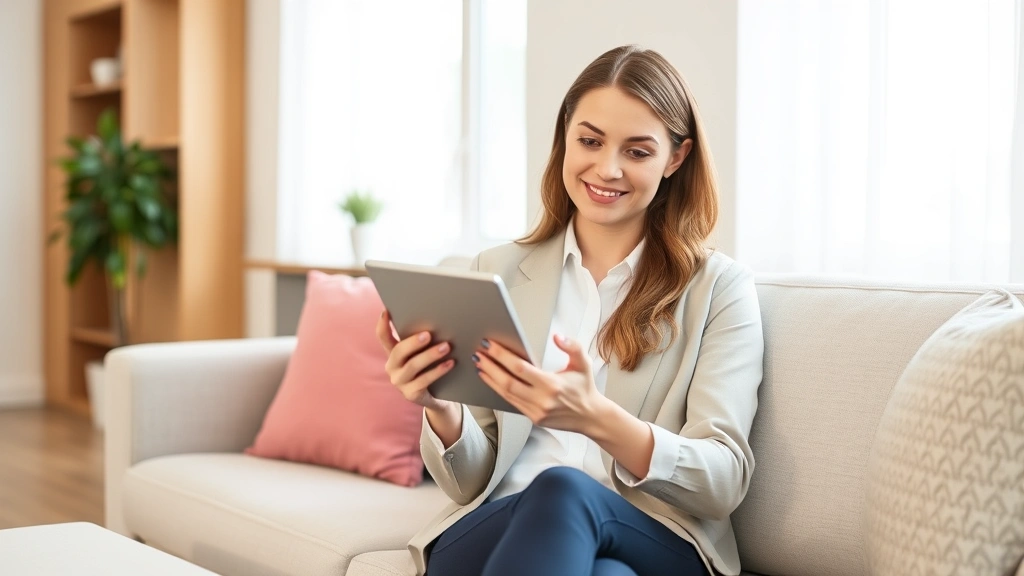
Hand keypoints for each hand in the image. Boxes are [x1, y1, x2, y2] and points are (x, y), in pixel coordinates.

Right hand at [375, 310, 456, 411]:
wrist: (436, 397)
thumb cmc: (428, 368)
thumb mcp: (422, 353)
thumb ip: (422, 340)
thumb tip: (437, 319)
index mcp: (393, 353)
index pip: (383, 337)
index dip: (382, 325)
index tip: (386, 312)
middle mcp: (392, 367)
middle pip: (398, 351)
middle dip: (413, 342)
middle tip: (428, 334)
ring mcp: (400, 381)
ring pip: (413, 366)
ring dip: (430, 355)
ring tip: (446, 347)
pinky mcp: (411, 394)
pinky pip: (424, 380)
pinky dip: (438, 371)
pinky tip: (450, 363)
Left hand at [474, 335, 606, 432]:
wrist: (590, 417)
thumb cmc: (585, 388)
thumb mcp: (583, 363)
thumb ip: (572, 346)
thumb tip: (557, 337)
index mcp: (552, 384)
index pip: (520, 368)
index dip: (502, 356)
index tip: (489, 345)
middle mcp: (542, 400)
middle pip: (507, 382)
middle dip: (490, 367)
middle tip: (478, 354)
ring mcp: (536, 411)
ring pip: (506, 394)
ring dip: (490, 379)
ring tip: (480, 365)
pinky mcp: (533, 418)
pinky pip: (511, 402)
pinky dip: (499, 390)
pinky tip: (491, 380)